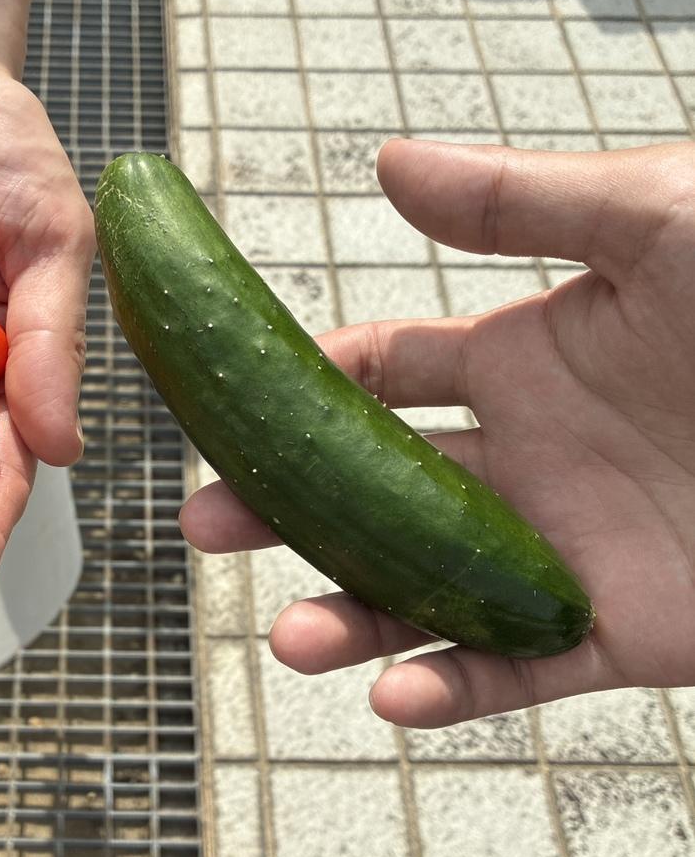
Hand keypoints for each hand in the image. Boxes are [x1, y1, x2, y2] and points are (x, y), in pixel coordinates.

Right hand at [181, 138, 694, 727]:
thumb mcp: (659, 221)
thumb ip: (521, 200)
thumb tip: (385, 161)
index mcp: (527, 354)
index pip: (384, 369)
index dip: (304, 383)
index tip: (228, 398)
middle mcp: (528, 456)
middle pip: (375, 489)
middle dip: (287, 508)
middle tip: (207, 524)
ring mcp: (565, 547)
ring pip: (427, 592)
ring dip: (352, 616)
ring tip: (289, 638)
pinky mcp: (624, 632)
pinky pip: (521, 669)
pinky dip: (457, 690)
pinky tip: (397, 696)